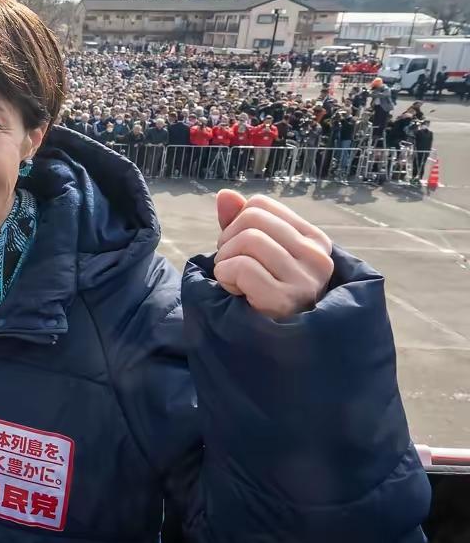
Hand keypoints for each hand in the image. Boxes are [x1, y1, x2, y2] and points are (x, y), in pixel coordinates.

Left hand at [214, 190, 332, 318]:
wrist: (270, 347)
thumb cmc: (262, 297)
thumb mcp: (254, 255)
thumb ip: (239, 224)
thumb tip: (225, 195)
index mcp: (314, 240)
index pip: (260, 205)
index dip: (237, 223)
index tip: (240, 251)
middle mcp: (317, 257)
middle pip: (251, 219)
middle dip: (228, 242)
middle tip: (232, 267)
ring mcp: (305, 279)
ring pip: (248, 240)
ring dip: (226, 263)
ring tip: (234, 282)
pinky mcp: (286, 300)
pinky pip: (242, 267)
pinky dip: (226, 278)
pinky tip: (237, 294)